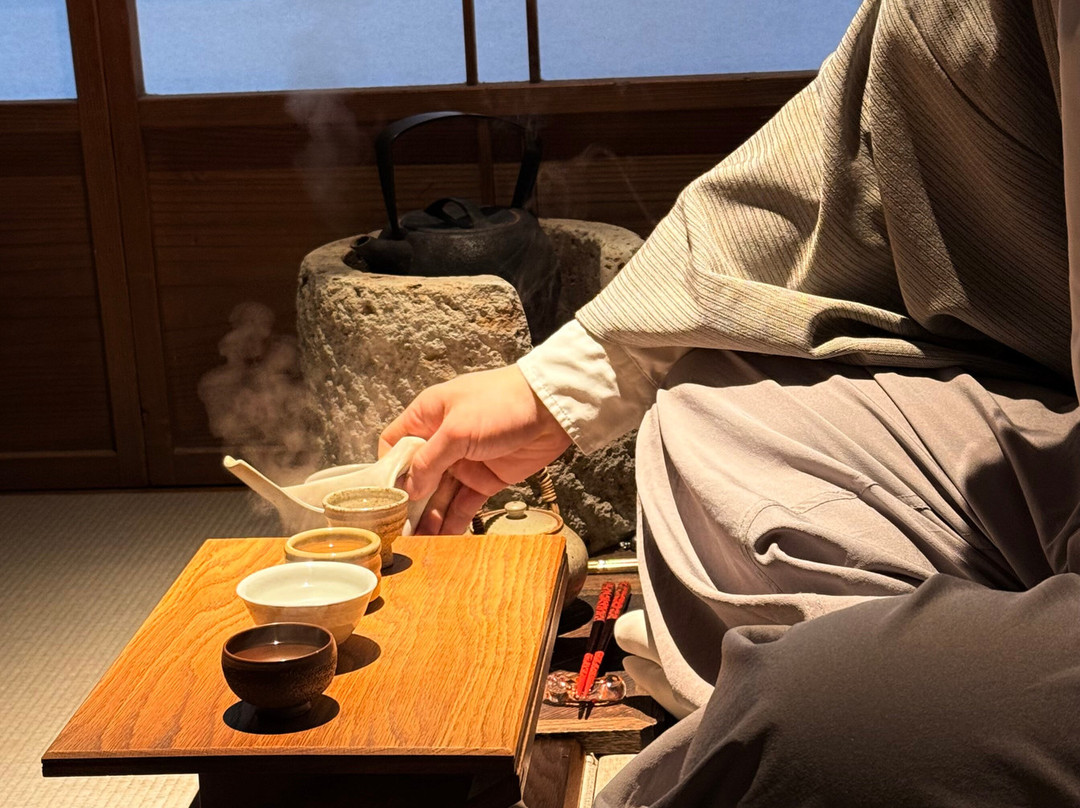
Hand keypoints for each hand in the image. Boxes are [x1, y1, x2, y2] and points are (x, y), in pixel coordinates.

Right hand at [379, 365, 572, 534]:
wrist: (552, 409)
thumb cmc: (502, 404)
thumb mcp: (457, 429)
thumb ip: (429, 459)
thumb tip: (409, 488)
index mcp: (428, 415)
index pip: (394, 443)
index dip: (387, 468)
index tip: (384, 495)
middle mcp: (442, 440)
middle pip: (416, 476)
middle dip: (408, 502)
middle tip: (398, 531)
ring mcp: (464, 461)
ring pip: (439, 495)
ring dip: (428, 518)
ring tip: (416, 544)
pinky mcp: (486, 479)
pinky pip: (463, 504)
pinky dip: (453, 522)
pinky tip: (441, 540)